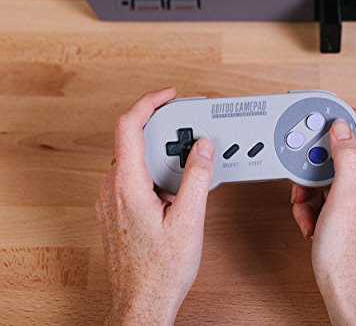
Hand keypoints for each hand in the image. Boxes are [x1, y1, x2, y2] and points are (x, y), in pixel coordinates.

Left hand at [96, 88, 215, 325]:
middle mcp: (111, 189)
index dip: (149, 103)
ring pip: (134, 160)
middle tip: (190, 137)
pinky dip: (153, 173)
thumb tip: (202, 147)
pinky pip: (131, 178)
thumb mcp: (188, 219)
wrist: (142, 302)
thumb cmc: (161, 269)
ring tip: (186, 169)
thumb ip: (196, 177)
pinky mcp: (114, 211)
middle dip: (163, 132)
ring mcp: (109, 201)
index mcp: (127, 185)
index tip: (168, 96)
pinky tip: (173, 191)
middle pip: (132, 140)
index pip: (128, 126)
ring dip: (160, 156)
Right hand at [291, 111, 355, 324]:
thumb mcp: (345, 196)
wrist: (344, 285)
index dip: (344, 116)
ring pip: (326, 172)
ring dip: (308, 186)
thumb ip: (345, 156)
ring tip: (306, 205)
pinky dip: (310, 202)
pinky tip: (310, 219)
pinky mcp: (343, 208)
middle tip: (303, 170)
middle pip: (340, 150)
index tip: (321, 112)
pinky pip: (322, 193)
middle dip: (316, 160)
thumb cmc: (350, 250)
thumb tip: (341, 127)